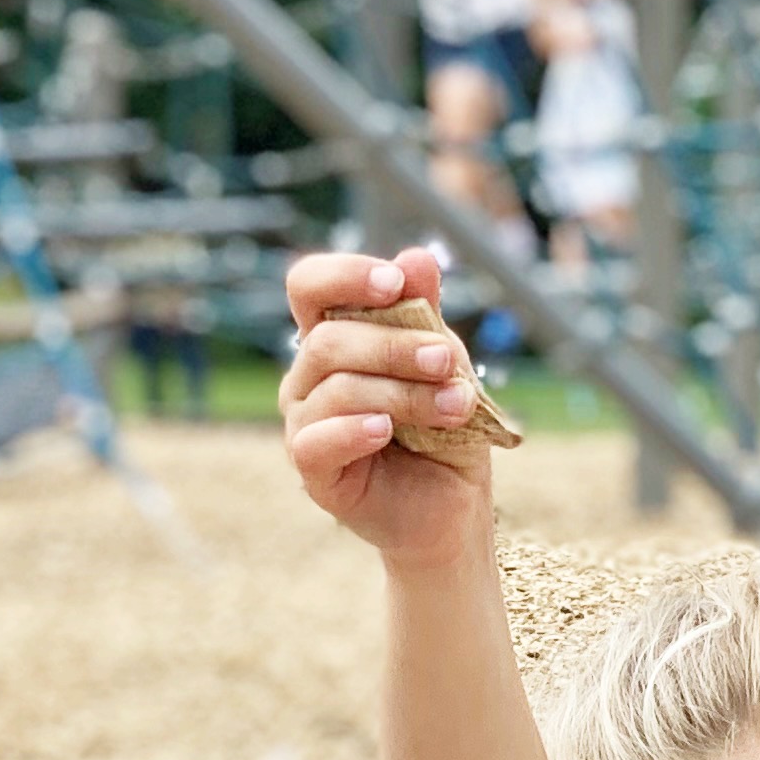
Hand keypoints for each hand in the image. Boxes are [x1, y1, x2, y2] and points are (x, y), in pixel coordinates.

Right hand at [279, 249, 493, 567]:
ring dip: (403, 392)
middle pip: (329, 340)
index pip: (309, 286)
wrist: (453, 503)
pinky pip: (316, 441)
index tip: (396, 284)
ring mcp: (304, 424)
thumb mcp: (444, 360)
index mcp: (333, 338)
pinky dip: (355, 430)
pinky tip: (387, 431)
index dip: (345, 275)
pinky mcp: (312, 471)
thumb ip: (426, 314)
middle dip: (396, 346)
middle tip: (448, 361)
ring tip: (455, 405)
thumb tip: (417, 256)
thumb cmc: (442, 425)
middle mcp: (307, 377)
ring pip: (337, 389)